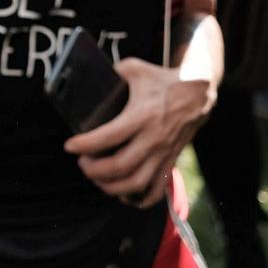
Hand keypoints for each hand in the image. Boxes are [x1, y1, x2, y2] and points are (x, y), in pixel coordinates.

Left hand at [63, 58, 212, 208]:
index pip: (110, 136)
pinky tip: (123, 195)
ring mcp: (164, 152)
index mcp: (142, 115)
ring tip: (96, 178)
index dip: (86, 144)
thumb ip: (112, 72)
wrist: (198, 93)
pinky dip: (139, 199)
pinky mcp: (171, 161)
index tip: (69, 146)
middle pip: (121, 166)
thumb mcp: (135, 68)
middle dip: (95, 170)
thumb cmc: (161, 80)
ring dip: (112, 187)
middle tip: (82, 163)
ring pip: (137, 182)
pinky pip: (156, 189)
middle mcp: (154, 137)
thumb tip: (87, 73)